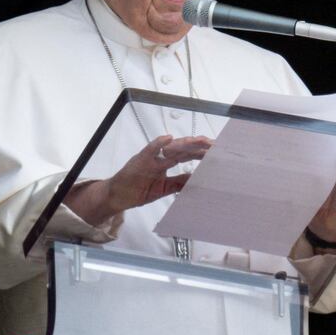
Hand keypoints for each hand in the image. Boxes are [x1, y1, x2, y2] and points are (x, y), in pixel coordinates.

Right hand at [66, 135, 211, 225]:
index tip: (217, 153)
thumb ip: (179, 182)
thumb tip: (197, 180)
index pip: (189, 156)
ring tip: (199, 140)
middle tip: (215, 144)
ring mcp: (151, 158)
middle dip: (199, 147)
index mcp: (167, 163)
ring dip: (185, 144)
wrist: (117, 195)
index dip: (202, 154)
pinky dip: (158, 144)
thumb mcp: (164, 188)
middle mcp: (161, 157)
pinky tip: (168, 139)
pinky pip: (150, 150)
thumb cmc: (138, 189)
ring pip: (171, 148)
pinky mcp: (139, 161)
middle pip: (183, 149)